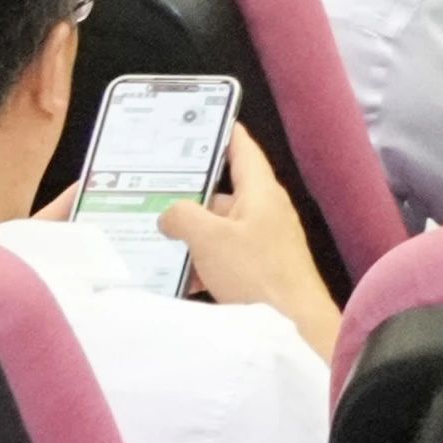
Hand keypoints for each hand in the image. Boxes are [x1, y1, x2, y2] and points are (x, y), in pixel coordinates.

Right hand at [158, 127, 345, 360]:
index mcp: (260, 192)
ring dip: (191, 237)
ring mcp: (265, 240)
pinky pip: (224, 257)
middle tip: (150, 194)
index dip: (222, 133)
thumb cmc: (256, 273)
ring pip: (219, 229)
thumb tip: (169, 214)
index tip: (201, 120)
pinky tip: (179, 277)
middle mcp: (265, 211)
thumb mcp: (209, 238)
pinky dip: (203, 263)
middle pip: (222, 194)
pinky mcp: (260, 268)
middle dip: (188, 198)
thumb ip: (182, 216)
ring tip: (154, 241)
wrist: (292, 323)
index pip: (242, 149)